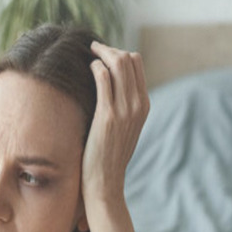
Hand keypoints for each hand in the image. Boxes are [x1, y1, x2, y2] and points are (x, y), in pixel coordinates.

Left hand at [82, 41, 149, 205]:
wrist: (106, 182)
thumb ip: (123, 109)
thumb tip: (111, 90)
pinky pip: (103, 78)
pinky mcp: (108, 116)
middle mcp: (138, 105)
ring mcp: (125, 110)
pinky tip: (87, 68)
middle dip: (109, 49)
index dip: (119, 53)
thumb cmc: (109, 157)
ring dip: (101, 53)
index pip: (137, 63)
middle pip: (128, 58)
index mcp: (143, 105)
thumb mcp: (124, 130)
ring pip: (117, 64)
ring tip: (88, 53)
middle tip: (93, 48)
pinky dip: (95, 67)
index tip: (103, 54)